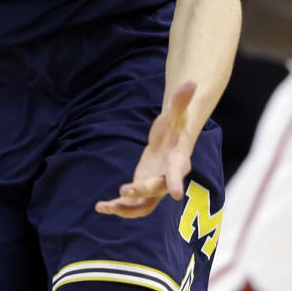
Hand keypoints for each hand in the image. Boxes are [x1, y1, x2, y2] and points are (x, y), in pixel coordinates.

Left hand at [95, 80, 196, 217]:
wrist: (170, 142)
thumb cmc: (174, 128)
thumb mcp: (175, 113)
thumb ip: (180, 100)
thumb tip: (192, 81)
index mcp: (177, 161)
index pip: (177, 172)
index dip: (176, 182)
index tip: (177, 195)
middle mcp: (167, 179)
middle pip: (156, 190)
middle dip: (142, 191)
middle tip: (124, 189)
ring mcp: (155, 189)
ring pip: (144, 206)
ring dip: (126, 209)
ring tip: (106, 206)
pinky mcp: (142, 192)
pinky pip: (131, 205)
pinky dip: (117, 207)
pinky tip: (100, 206)